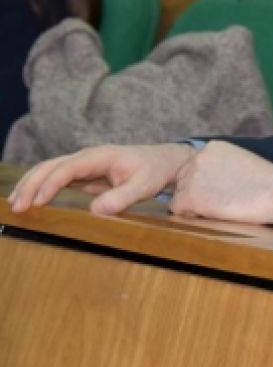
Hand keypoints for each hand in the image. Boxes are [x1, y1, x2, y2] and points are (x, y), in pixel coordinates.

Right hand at [9, 143, 195, 215]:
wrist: (163, 161)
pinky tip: (29, 200)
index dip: (51, 184)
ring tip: (15, 205)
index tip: (37, 202)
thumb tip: (96, 210)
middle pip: (51, 166)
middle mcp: (87, 157)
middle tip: (17, 207)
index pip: (68, 168)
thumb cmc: (154, 170)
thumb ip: (122, 197)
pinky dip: (39, 186)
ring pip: (49, 170)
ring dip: (30, 185)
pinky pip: (56, 177)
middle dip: (31, 184)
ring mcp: (83, 164)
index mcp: (100, 156)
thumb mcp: (144, 185)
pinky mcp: (83, 173)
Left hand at [168, 141, 272, 223]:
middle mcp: (198, 158)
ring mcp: (192, 176)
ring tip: (218, 206)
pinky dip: (190, 214)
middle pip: (184, 179)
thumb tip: (211, 179)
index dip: (203, 181)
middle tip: (218, 200)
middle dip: (196, 191)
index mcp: (212, 147)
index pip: (194, 166)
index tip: (219, 189)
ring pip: (180, 194)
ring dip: (194, 203)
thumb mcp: (240, 160)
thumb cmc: (265, 181)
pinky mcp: (190, 196)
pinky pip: (177, 208)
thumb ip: (221, 164)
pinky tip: (211, 213)